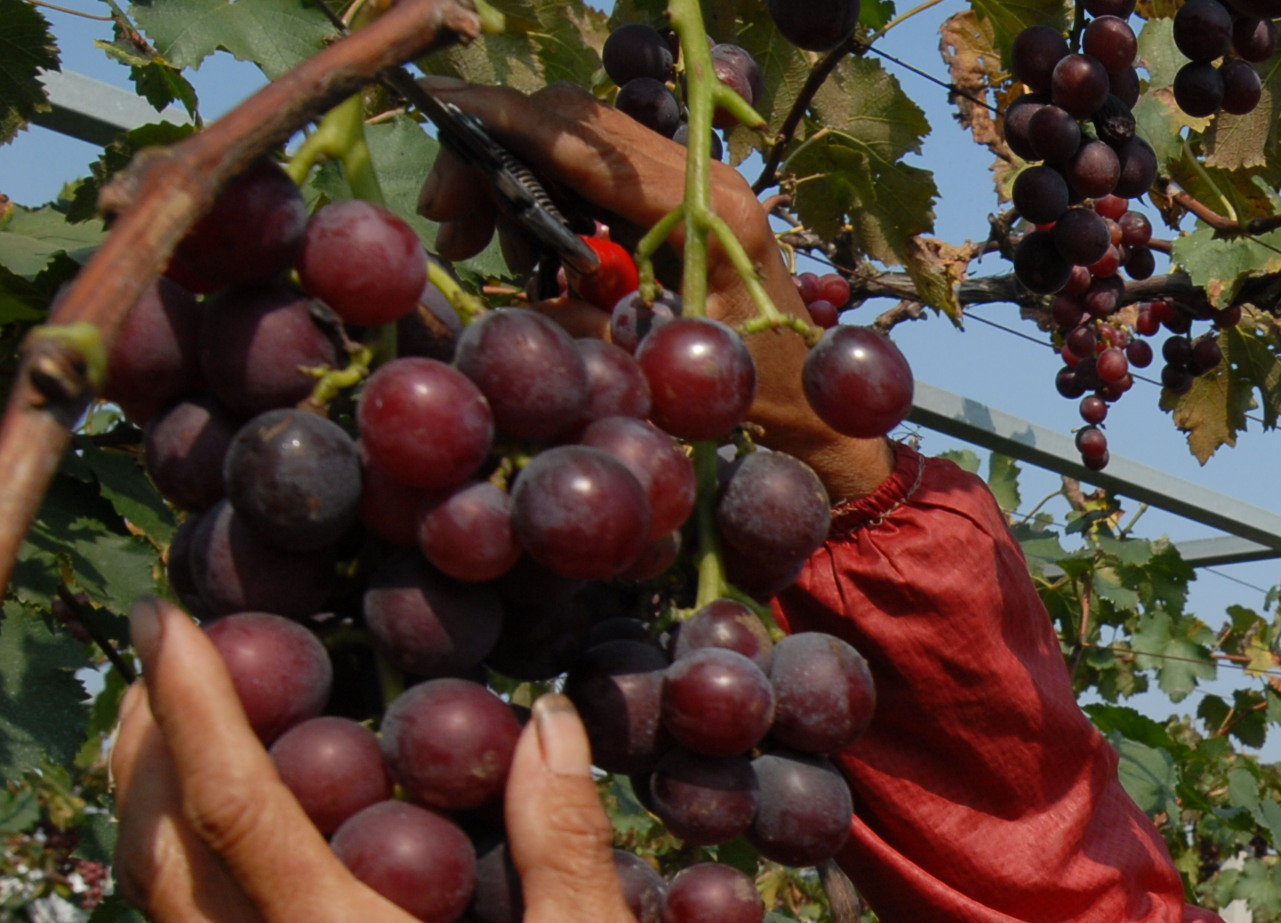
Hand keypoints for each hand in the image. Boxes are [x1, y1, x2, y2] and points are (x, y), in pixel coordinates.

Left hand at [113, 599, 669, 922]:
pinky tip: (244, 902)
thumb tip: (544, 724)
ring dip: (160, 840)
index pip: (229, 803)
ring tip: (184, 768)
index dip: (188, 701)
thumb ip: (561, 833)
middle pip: (156, 859)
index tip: (168, 622)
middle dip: (146, 754)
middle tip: (164, 676)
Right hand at [415, 75, 890, 504]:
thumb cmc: (755, 404)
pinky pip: (597, 179)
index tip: (439, 120)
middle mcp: (706, 183)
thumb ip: (586, 325)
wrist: (819, 422)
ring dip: (515, 184)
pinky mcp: (684, 209)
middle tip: (449, 223)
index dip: (502, 123)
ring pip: (578, 147)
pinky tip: (530, 258)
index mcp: (708, 211)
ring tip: (481, 248)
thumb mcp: (660, 370)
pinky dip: (548, 203)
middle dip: (495, 157)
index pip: (585, 139)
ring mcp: (698, 190)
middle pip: (573, 126)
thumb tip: (508, 289)